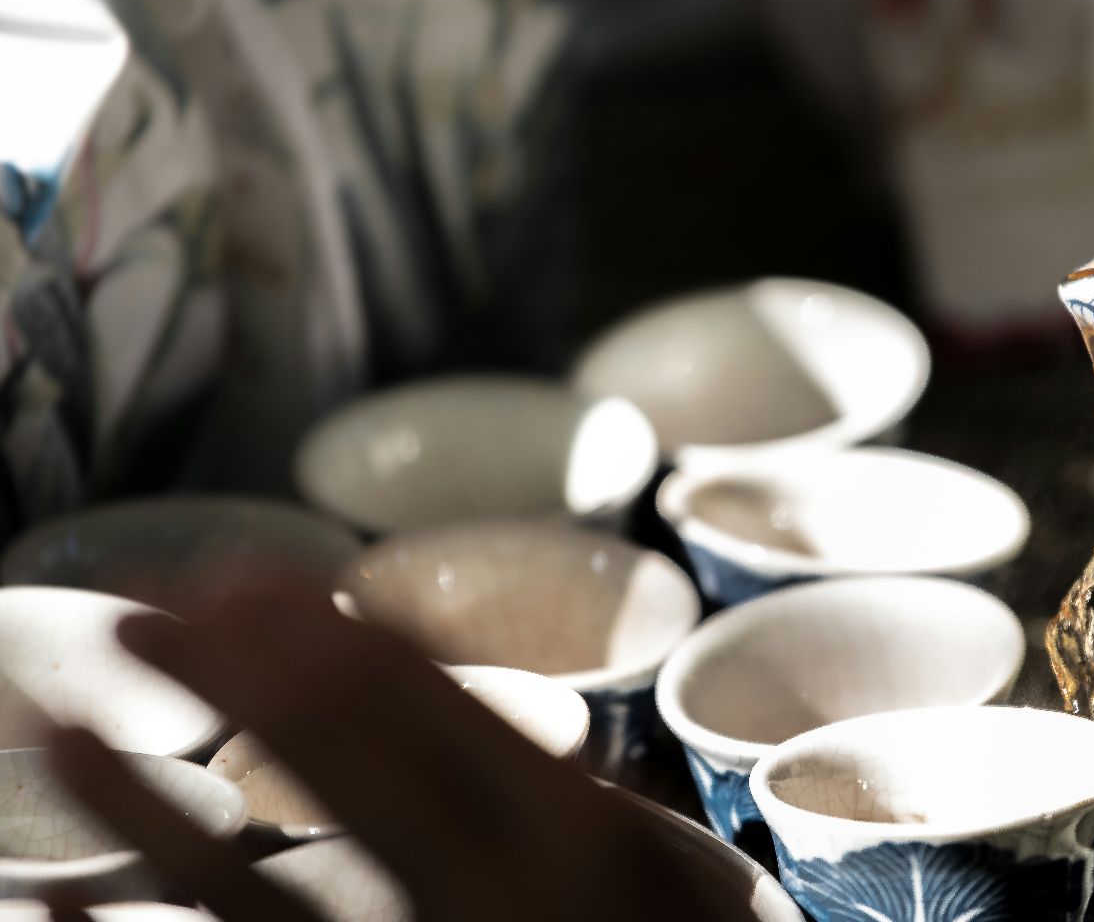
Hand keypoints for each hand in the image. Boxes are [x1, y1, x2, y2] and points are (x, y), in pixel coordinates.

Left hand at [40, 575, 758, 920]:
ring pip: (245, 883)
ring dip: (143, 800)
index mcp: (568, 823)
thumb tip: (476, 697)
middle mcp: (485, 887)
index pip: (419, 695)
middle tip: (135, 604)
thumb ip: (576, 782)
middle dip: (222, 670)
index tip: (236, 571)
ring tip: (66, 729)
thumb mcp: (660, 860)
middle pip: (324, 760)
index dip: (311, 625)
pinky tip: (69, 903)